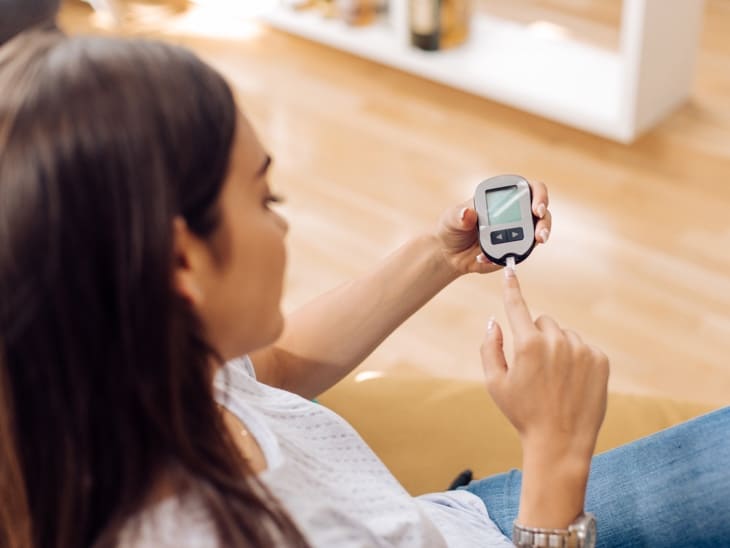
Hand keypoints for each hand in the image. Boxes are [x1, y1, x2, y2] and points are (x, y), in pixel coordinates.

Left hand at [433, 180, 551, 276]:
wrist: (449, 253)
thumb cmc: (452, 228)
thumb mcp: (451, 219)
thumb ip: (459, 215)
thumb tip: (467, 213)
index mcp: (503, 197)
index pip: (530, 189)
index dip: (539, 195)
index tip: (537, 207)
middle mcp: (516, 212)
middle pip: (542, 212)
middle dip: (544, 222)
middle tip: (540, 234)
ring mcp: (518, 232)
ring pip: (538, 232)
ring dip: (539, 238)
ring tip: (535, 243)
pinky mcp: (514, 250)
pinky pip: (521, 253)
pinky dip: (512, 256)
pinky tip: (491, 258)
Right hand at [481, 267, 608, 462]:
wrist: (560, 442)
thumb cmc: (522, 413)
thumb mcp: (495, 383)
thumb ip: (489, 347)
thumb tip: (493, 321)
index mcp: (527, 344)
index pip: (517, 306)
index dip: (511, 287)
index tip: (509, 270)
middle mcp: (556, 341)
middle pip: (543, 321)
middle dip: (536, 336)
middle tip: (534, 366)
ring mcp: (581, 349)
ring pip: (564, 335)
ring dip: (558, 348)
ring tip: (555, 380)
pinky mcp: (600, 360)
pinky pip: (583, 348)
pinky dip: (576, 359)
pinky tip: (571, 383)